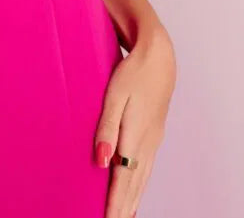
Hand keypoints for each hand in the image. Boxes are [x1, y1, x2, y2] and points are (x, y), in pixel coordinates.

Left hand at [94, 22, 176, 217]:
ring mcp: (153, 140)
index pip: (123, 178)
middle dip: (123, 207)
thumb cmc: (132, 73)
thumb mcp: (114, 96)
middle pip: (134, 184)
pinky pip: (146, 168)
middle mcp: (147, 142)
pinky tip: (134, 192)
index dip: (114, 202)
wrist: (159, 58)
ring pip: (142, 178)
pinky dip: (139, 185)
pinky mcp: (154, 135)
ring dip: (131, 200)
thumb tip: (101, 161)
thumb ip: (106, 128)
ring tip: (122, 216)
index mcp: (136, 135)